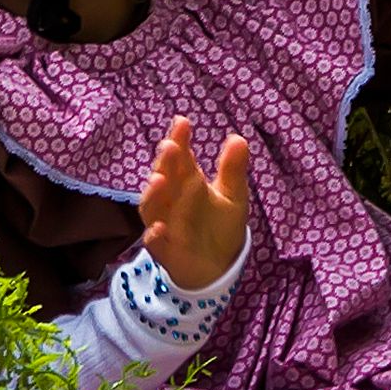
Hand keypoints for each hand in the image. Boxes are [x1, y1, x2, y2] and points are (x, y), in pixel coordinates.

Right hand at [139, 114, 254, 292]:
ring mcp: (165, 224)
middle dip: (166, 163)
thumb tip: (238, 138)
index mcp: (187, 182)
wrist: (218, 266)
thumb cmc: (220, 226)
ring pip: (152, 208)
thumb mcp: (233, 196)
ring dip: (153, 194)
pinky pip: (155, 243)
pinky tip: (159, 228)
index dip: (179, 140)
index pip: (181, 158)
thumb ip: (233, 169)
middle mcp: (171, 200)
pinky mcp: (166, 250)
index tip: (182, 123)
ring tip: (160, 179)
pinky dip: (154, 236)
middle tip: (172, 146)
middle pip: (164, 178)